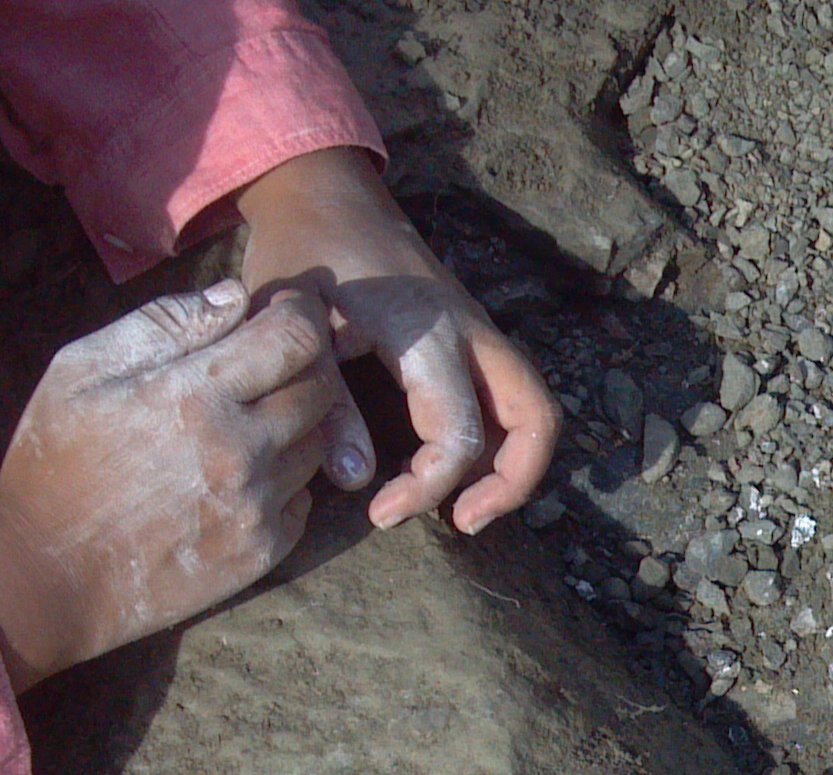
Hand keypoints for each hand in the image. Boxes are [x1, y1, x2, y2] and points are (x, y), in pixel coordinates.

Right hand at [0, 280, 344, 691]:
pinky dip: (287, 478)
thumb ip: (162, 323)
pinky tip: (241, 475)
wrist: (49, 575)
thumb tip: (234, 297)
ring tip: (247, 422)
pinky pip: (305, 496)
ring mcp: (257, 503)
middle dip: (304, 364)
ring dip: (296, 422)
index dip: (301, 314)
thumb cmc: (54, 463)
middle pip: (321, 387)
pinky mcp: (264, 549)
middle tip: (269, 364)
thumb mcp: (81, 369)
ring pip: (318, 442)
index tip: (286, 310)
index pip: (296, 338)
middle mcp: (240, 449)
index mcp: (194, 394)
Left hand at [232, 147, 559, 531]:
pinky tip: (453, 469)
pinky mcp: (477, 337)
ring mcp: (480, 333)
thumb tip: (356, 479)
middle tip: (461, 522)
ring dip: (515, 466)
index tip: (380, 511)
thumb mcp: (295, 327)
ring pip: (537, 409)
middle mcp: (469, 332)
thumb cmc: (304, 255)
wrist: (325, 195)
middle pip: (536, 418)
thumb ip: (326, 403)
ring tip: (465, 508)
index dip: (427, 487)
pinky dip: (501, 442)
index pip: (457, 432)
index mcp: (425, 331)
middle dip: (512, 484)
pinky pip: (514, 398)